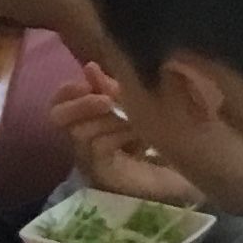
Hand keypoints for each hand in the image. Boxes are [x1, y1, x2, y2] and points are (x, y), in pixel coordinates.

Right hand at [47, 63, 200, 205]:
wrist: (186, 171)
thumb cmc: (160, 137)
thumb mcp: (135, 106)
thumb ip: (111, 89)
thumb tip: (90, 67)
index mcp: (87, 122)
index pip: (58, 103)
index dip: (68, 89)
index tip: (90, 79)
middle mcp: (81, 142)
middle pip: (56, 117)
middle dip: (80, 103)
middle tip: (106, 101)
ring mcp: (90, 160)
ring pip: (80, 132)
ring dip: (109, 119)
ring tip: (136, 120)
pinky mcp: (103, 174)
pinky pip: (99, 147)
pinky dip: (118, 134)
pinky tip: (140, 134)